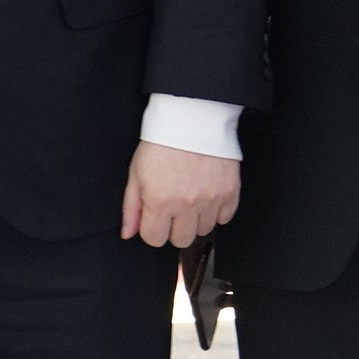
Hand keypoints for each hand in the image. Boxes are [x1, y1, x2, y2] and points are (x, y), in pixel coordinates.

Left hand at [121, 140, 238, 250]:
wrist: (192, 118)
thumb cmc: (161, 143)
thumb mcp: (136, 173)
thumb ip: (131, 207)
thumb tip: (128, 234)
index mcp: (159, 201)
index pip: (155, 239)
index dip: (152, 229)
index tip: (155, 217)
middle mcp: (186, 205)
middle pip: (181, 240)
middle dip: (174, 229)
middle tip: (173, 209)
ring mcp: (211, 200)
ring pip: (204, 231)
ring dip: (196, 220)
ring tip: (191, 198)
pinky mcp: (230, 192)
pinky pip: (225, 218)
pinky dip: (216, 211)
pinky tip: (207, 195)